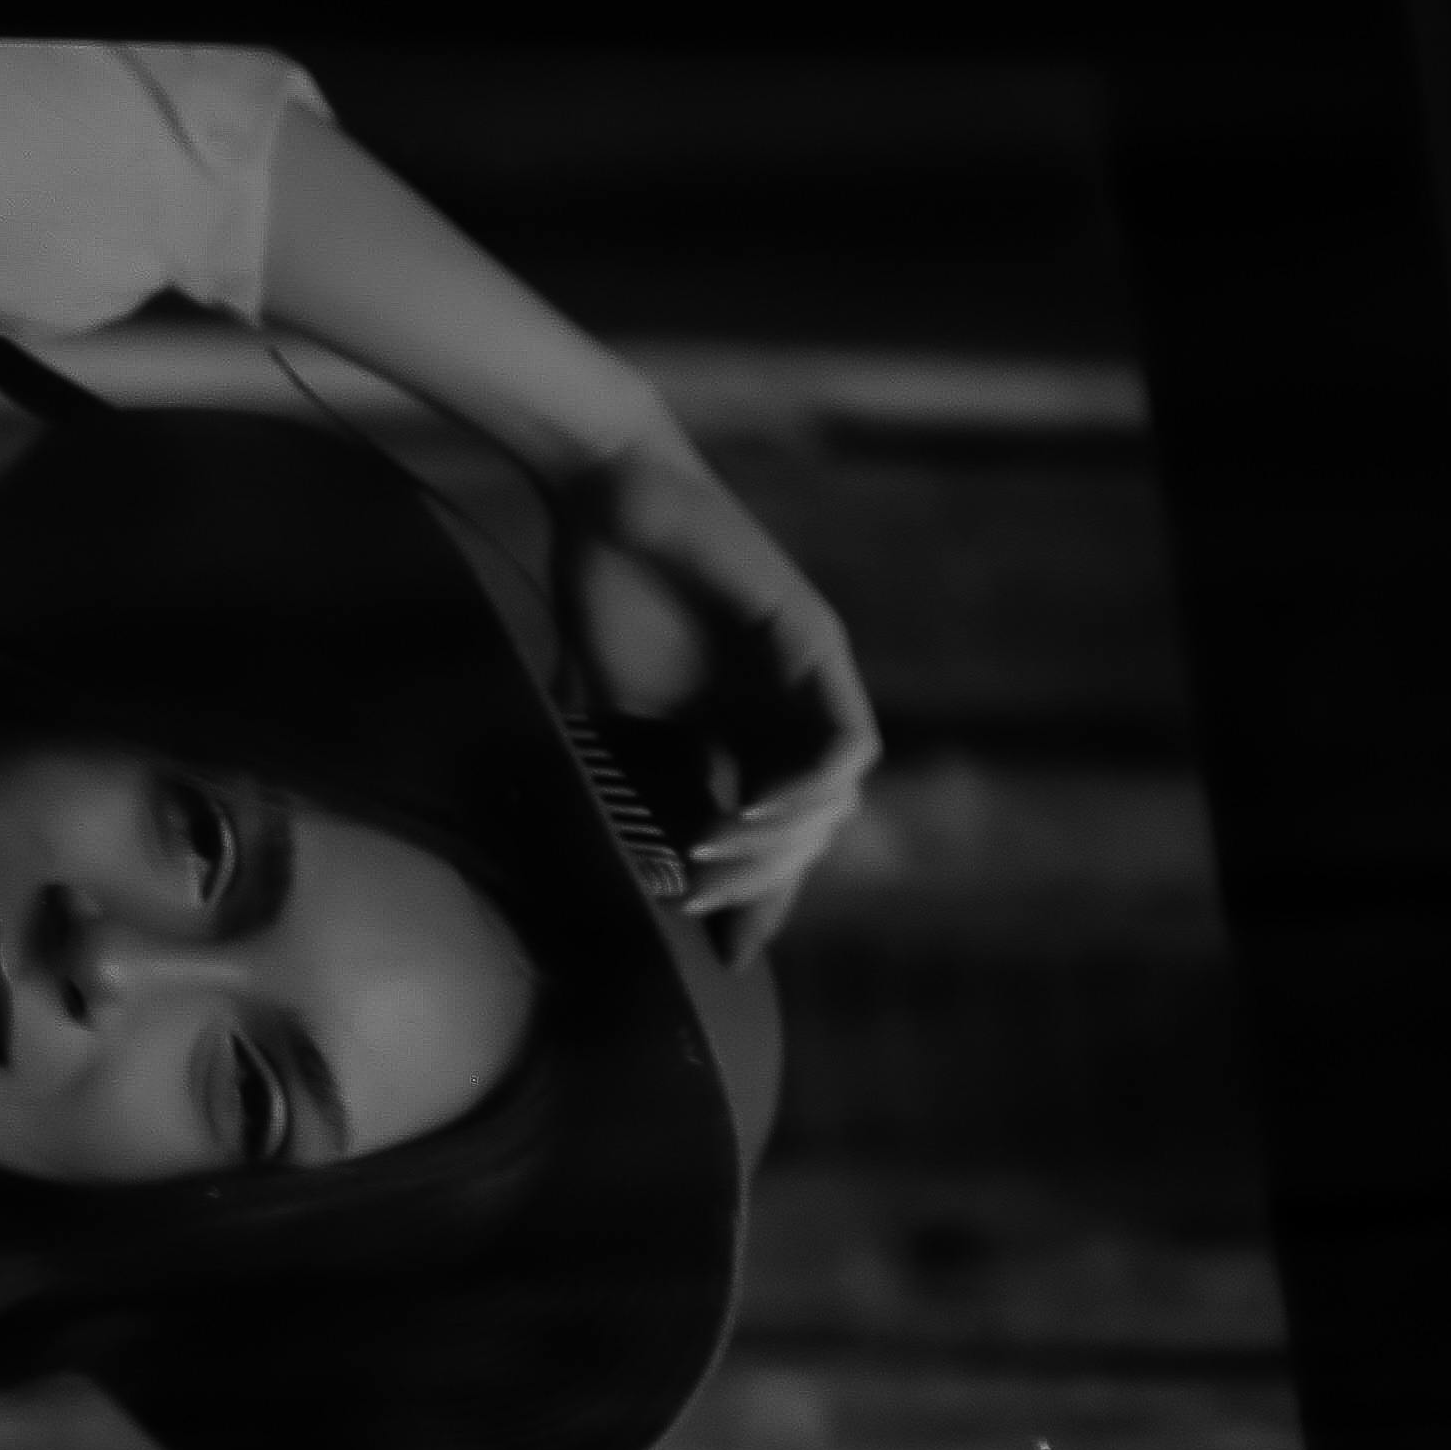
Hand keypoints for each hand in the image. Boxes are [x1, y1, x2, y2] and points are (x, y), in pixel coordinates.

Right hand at [546, 435, 880, 964]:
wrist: (604, 497)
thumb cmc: (601, 588)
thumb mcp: (610, 713)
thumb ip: (628, 785)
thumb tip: (614, 869)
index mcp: (745, 733)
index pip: (773, 842)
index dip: (757, 902)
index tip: (718, 952)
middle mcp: (788, 716)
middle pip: (807, 834)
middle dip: (759, 881)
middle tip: (697, 894)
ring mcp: (810, 683)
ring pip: (837, 800)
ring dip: (786, 844)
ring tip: (718, 853)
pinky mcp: (818, 647)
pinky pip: (849, 744)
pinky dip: (810, 789)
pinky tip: (751, 808)